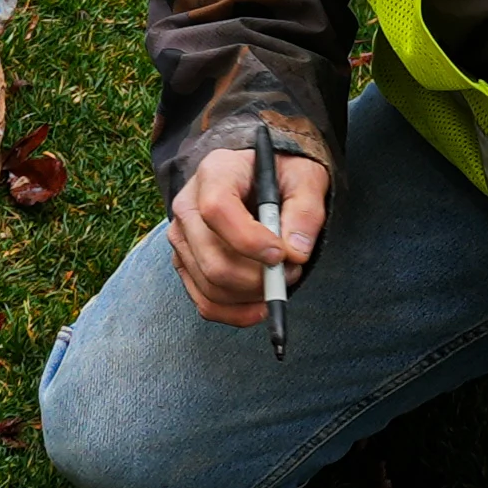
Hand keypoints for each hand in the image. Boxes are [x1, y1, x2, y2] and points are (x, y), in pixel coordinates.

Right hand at [167, 147, 327, 326]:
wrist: (259, 178)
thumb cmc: (281, 174)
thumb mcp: (304, 179)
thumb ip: (305, 212)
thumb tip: (296, 253)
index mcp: (214, 173)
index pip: (217, 211)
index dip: (248, 241)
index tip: (280, 255)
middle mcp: (187, 206)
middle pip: (211, 258)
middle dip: (257, 278)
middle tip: (291, 271)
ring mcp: (182, 238)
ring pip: (210, 285)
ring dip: (252, 295)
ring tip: (281, 279)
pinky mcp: (186, 264)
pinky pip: (205, 302)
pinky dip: (235, 313)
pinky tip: (260, 306)